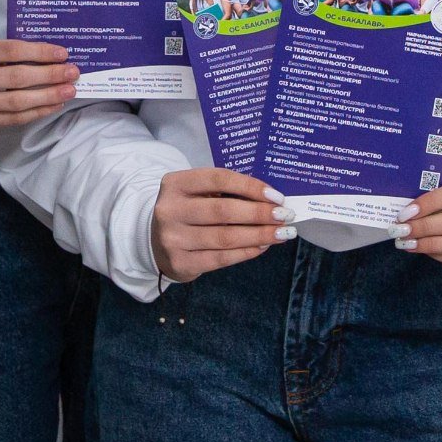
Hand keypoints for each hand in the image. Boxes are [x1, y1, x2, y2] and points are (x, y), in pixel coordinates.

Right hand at [0, 39, 79, 132]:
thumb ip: (0, 52)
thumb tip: (45, 55)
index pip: (10, 51)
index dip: (39, 52)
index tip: (62, 53)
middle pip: (17, 77)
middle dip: (50, 75)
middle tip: (72, 72)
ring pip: (17, 101)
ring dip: (48, 96)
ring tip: (68, 90)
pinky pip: (12, 119)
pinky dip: (36, 112)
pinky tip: (52, 105)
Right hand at [151, 167, 288, 282]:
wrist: (155, 242)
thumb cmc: (187, 211)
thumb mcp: (196, 193)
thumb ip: (225, 191)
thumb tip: (270, 199)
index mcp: (175, 183)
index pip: (219, 179)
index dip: (250, 186)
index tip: (276, 195)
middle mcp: (170, 210)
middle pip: (223, 210)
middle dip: (260, 214)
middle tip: (286, 215)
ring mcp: (173, 238)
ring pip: (225, 237)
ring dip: (259, 235)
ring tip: (281, 233)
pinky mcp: (180, 263)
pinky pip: (221, 258)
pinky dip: (246, 252)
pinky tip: (262, 246)